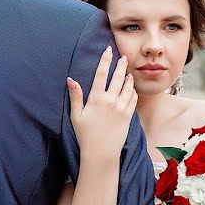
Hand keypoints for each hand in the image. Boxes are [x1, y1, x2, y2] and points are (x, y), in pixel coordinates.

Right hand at [67, 46, 137, 162]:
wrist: (101, 153)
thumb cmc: (85, 135)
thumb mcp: (76, 115)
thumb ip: (75, 96)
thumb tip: (70, 79)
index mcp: (96, 99)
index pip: (101, 74)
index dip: (105, 60)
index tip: (108, 51)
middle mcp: (110, 101)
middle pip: (117, 77)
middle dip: (121, 65)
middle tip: (123, 57)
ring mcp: (121, 108)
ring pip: (128, 87)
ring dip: (128, 78)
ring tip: (128, 72)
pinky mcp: (128, 116)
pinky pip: (133, 99)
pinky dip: (133, 92)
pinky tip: (132, 89)